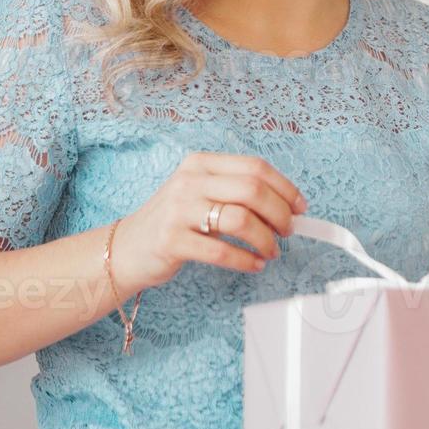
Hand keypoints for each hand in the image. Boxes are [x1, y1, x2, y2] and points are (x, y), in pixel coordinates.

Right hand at [109, 152, 307, 293]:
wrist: (127, 248)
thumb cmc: (173, 221)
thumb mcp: (200, 193)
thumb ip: (236, 193)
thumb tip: (286, 207)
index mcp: (201, 164)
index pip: (255, 167)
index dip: (285, 188)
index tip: (300, 207)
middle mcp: (189, 181)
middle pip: (253, 190)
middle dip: (280, 214)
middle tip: (287, 231)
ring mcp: (178, 210)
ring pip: (241, 219)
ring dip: (266, 239)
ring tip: (271, 252)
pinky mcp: (172, 241)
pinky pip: (222, 251)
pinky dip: (247, 260)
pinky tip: (254, 264)